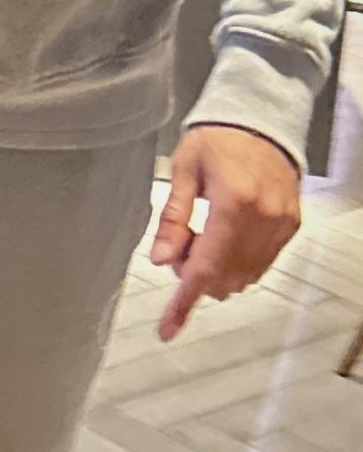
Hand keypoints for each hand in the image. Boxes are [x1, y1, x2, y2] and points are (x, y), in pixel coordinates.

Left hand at [152, 124, 300, 341]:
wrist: (259, 123)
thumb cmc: (218, 140)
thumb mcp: (183, 172)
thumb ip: (173, 219)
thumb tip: (161, 259)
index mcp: (234, 203)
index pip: (206, 267)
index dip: (184, 301)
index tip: (168, 328)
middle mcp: (263, 219)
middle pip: (224, 277)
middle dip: (194, 273)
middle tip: (180, 243)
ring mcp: (281, 226)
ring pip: (244, 276)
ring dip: (216, 270)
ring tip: (201, 234)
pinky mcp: (290, 227)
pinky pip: (260, 263)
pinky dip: (236, 263)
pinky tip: (221, 237)